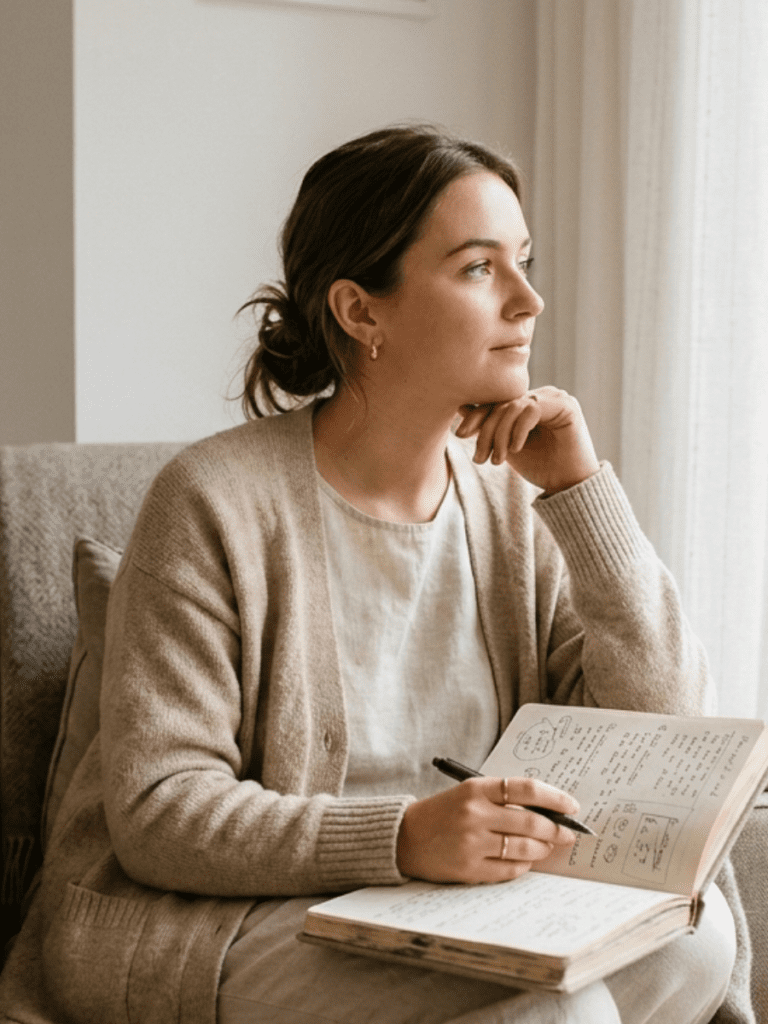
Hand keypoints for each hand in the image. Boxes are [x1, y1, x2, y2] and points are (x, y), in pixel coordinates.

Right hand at [396, 776, 578, 883]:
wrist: (405, 837)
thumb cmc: (443, 813)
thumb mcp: (469, 794)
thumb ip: (502, 799)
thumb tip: (547, 810)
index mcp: (475, 789)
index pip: (526, 789)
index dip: (555, 798)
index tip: (572, 806)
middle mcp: (474, 814)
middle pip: (531, 821)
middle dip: (557, 829)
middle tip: (567, 833)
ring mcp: (472, 843)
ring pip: (525, 848)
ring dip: (543, 849)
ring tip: (547, 847)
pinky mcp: (469, 868)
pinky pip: (510, 870)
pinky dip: (524, 866)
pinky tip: (525, 861)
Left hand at [456, 387, 599, 494]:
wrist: (569, 485)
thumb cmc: (541, 467)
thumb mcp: (506, 446)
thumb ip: (489, 427)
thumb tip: (462, 407)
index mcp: (526, 402)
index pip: (495, 401)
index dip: (476, 416)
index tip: (460, 435)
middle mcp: (540, 395)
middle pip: (502, 403)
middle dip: (486, 431)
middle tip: (481, 458)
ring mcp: (554, 397)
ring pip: (514, 406)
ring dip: (501, 434)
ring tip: (498, 459)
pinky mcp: (566, 405)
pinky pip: (532, 409)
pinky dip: (519, 430)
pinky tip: (516, 449)